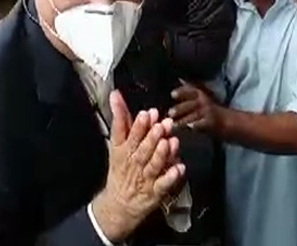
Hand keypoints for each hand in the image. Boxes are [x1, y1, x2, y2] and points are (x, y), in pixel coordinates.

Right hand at [92, 91, 185, 242]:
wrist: (118, 203)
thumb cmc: (121, 168)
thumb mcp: (116, 143)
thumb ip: (120, 118)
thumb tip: (116, 94)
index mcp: (124, 150)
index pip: (130, 136)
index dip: (139, 125)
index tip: (148, 114)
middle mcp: (134, 163)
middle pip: (143, 149)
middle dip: (152, 137)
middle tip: (162, 124)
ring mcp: (145, 177)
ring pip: (154, 165)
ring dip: (162, 154)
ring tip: (170, 142)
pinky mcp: (155, 191)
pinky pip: (164, 184)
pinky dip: (171, 177)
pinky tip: (180, 168)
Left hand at [168, 82, 223, 134]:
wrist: (224, 119)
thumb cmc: (207, 106)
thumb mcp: (200, 94)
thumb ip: (189, 88)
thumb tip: (179, 78)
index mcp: (200, 93)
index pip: (190, 91)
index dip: (181, 92)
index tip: (173, 94)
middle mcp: (203, 102)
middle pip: (191, 104)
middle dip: (180, 109)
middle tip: (170, 113)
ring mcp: (207, 112)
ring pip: (194, 116)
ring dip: (183, 120)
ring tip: (174, 124)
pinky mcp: (210, 123)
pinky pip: (201, 124)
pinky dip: (195, 126)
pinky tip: (188, 128)